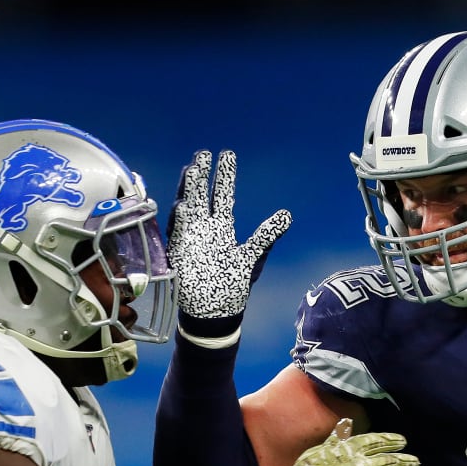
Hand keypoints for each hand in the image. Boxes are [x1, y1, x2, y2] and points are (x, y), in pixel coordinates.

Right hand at [167, 149, 291, 322]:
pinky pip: (178, 235)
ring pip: (188, 208)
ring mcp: (190, 239)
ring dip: (189, 190)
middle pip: (202, 195)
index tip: (226, 155)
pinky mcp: (180, 253)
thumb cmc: (233, 286)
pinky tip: (184, 206)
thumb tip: (288, 214)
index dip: (224, 175)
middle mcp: (204, 228)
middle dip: (202, 175)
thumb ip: (267, 234)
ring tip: (192, 170)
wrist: (215, 312)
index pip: (223, 195)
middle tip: (204, 153)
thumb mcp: (253, 256)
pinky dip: (180, 221)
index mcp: (222, 227)